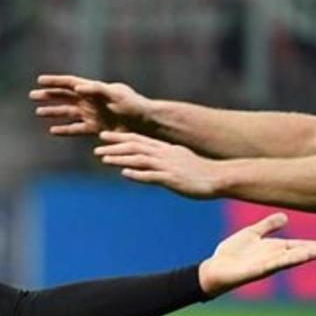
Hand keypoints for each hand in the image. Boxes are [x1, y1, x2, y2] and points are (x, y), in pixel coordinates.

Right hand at [30, 74, 151, 136]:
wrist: (145, 123)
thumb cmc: (133, 105)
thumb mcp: (116, 95)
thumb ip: (96, 90)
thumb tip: (76, 87)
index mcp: (94, 90)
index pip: (70, 83)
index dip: (55, 82)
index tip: (40, 80)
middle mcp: (90, 101)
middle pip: (65, 97)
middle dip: (49, 95)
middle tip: (32, 95)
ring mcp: (92, 114)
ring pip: (67, 112)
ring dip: (53, 112)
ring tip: (38, 112)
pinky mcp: (95, 128)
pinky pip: (75, 129)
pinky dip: (64, 129)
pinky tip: (52, 130)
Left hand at [94, 131, 220, 197]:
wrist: (219, 177)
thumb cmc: (200, 171)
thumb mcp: (179, 161)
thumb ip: (162, 160)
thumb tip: (147, 163)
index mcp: (165, 149)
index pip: (138, 140)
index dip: (119, 138)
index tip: (103, 136)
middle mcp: (164, 154)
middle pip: (135, 147)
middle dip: (114, 147)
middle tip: (96, 148)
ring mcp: (168, 166)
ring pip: (139, 160)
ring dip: (120, 159)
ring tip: (103, 159)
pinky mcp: (172, 179)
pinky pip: (152, 176)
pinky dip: (137, 174)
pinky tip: (124, 173)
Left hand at [198, 213, 315, 296]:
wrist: (213, 269)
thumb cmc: (231, 254)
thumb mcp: (251, 234)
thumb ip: (267, 226)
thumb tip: (286, 217)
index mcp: (275, 249)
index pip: (301, 246)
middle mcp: (274, 257)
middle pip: (302, 252)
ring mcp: (268, 264)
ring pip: (293, 258)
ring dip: (309, 255)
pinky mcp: (258, 270)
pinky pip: (276, 263)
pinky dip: (289, 259)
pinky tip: (301, 256)